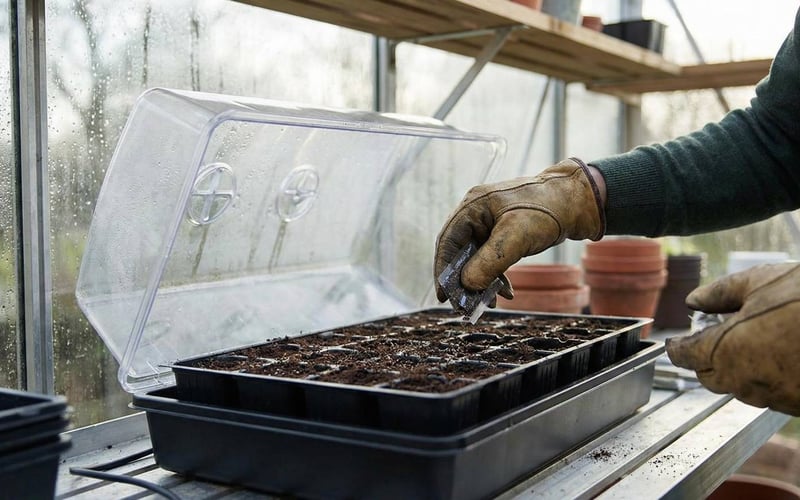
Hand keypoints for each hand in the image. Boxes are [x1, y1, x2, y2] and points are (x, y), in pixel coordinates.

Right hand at [434, 158, 605, 301]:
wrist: (578, 202)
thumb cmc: (548, 209)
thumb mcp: (517, 236)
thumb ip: (490, 261)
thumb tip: (467, 285)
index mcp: (473, 206)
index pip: (448, 241)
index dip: (443, 270)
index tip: (444, 296)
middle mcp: (477, 214)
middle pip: (459, 252)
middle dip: (463, 281)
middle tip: (464, 306)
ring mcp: (490, 224)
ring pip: (475, 259)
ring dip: (480, 282)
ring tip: (488, 304)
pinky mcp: (503, 234)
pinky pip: (491, 259)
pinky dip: (495, 277)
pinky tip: (505, 293)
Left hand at [666, 263, 799, 414]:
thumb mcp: (760, 280)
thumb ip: (719, 292)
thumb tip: (694, 300)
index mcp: (724, 351)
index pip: (685, 356)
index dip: (677, 346)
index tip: (675, 342)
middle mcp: (745, 381)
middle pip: (708, 376)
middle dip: (705, 358)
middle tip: (713, 336)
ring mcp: (775, 397)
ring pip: (741, 388)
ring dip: (737, 368)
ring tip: (752, 341)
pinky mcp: (799, 405)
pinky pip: (772, 394)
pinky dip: (768, 377)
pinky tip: (781, 354)